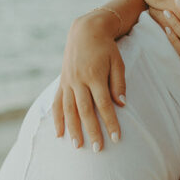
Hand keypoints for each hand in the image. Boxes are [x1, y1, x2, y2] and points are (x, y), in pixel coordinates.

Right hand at [52, 11, 126, 150]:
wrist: (85, 30)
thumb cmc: (107, 48)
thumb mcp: (118, 62)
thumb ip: (119, 83)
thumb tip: (122, 105)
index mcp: (95, 76)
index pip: (104, 105)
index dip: (110, 122)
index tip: (116, 138)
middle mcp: (79, 80)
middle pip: (85, 111)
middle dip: (92, 131)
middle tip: (97, 149)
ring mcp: (68, 82)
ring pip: (69, 109)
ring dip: (73, 129)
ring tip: (77, 146)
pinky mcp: (62, 82)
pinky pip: (57, 103)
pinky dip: (57, 119)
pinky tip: (59, 134)